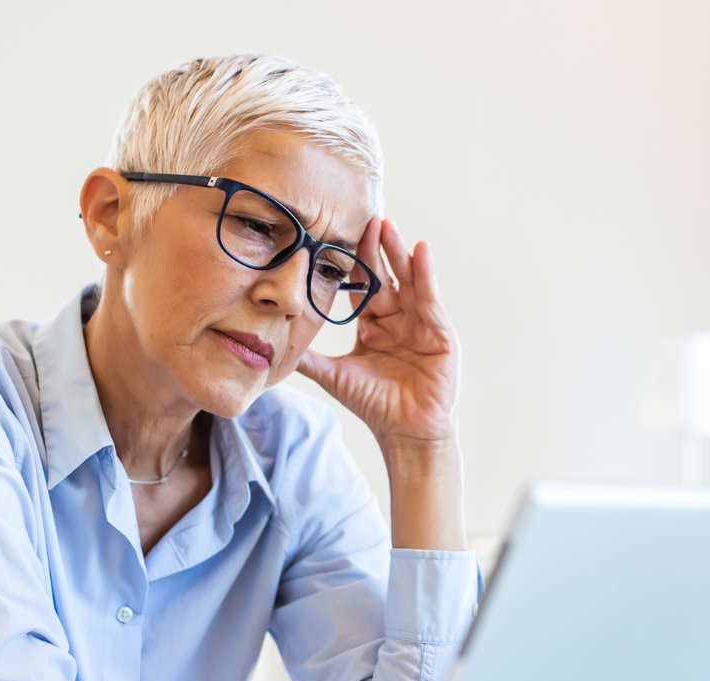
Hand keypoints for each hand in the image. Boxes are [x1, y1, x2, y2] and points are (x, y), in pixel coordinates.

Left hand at [298, 218, 466, 550]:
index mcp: (374, 325)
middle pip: (386, 277)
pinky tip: (420, 250)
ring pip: (408, 281)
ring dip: (399, 253)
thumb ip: (306, 358)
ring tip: (389, 226)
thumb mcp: (334, 375)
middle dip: (376, 249)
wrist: (404, 433)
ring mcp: (421, 324)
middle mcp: (398, 319)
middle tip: (366, 218)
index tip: (338, 236)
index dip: (352, 263)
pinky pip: (430, 299)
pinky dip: (425, 275)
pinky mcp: (441, 333)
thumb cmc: (375, 405)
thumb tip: (268, 345)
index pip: (363, 287)